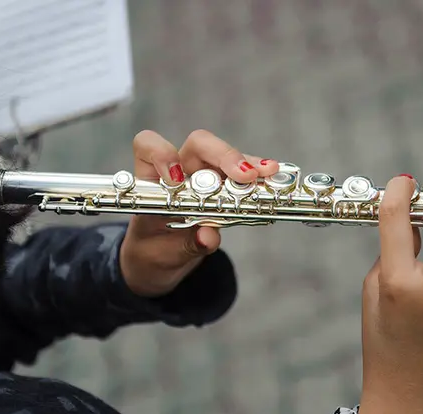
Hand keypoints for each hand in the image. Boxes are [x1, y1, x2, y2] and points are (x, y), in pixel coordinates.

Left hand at [119, 129, 278, 297]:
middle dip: (223, 155)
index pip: (149, 145)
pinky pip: (243, 177)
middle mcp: (180, 170)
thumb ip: (187, 244)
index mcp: (153, 179)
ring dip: (248, 164)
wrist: (161, 260)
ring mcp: (205, 176)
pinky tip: (273, 182)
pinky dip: (259, 180)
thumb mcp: (166, 252)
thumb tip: (209, 236)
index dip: (162, 153)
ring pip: (226, 157)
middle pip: (200, 144)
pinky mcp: (225, 188)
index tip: (176, 180)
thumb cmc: (155, 249)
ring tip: (268, 173)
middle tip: (244, 175)